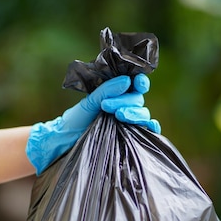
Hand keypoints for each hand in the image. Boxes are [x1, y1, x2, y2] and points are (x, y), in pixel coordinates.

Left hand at [26, 74, 160, 174]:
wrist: (68, 140)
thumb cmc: (76, 118)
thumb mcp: (89, 101)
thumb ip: (106, 90)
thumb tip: (127, 81)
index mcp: (117, 92)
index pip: (136, 84)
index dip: (141, 82)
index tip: (137, 83)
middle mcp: (126, 105)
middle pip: (138, 99)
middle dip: (124, 101)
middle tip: (106, 106)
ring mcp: (129, 120)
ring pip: (143, 113)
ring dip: (133, 113)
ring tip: (117, 116)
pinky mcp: (131, 135)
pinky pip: (148, 130)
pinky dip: (152, 127)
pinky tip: (150, 126)